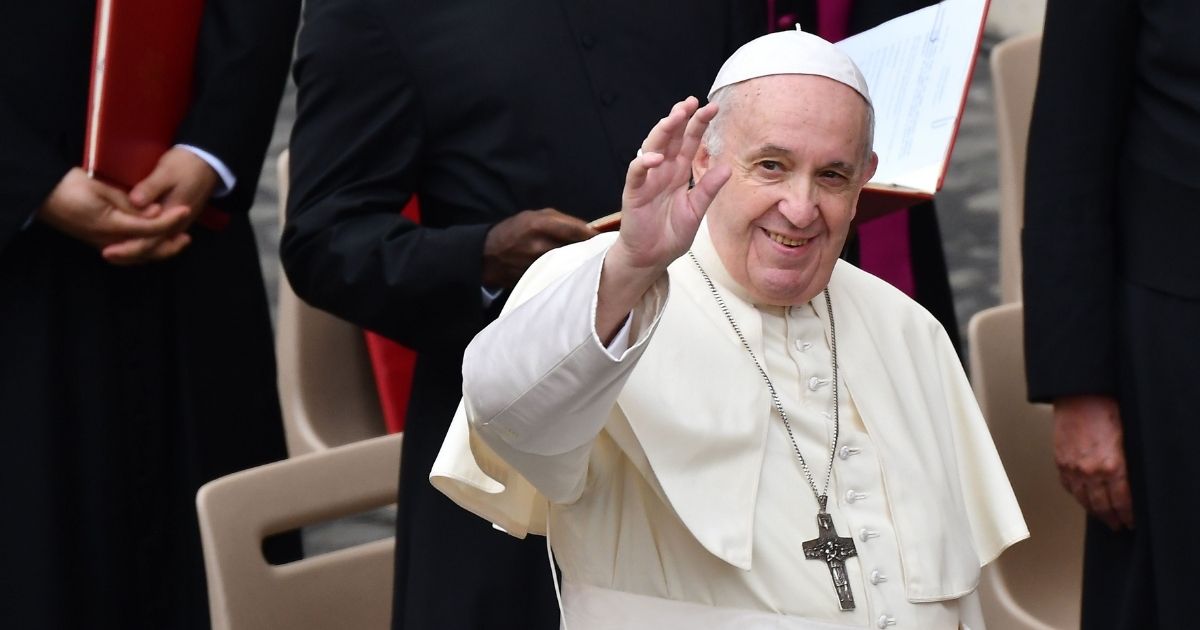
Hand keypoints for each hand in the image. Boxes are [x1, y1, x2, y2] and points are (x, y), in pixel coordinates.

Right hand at [36, 167, 192, 258]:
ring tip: (176, 241)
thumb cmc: (69, 186)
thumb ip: (129, 203)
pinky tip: (153, 244)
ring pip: (138, 256)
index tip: (186, 210)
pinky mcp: (99, 242)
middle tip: (187, 237)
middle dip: (169, 246)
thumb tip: (154, 213)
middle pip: (147, 251)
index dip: (170, 220)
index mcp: (110, 225)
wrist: (41, 195)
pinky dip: (144, 250)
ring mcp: (102, 244)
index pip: (150, 229)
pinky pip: (127, 252)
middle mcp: (108, 241)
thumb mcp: (102, 189)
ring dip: (159, 250)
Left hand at [104, 147, 221, 264]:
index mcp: (173, 216)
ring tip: (114, 252)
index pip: (149, 242)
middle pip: (152, 249)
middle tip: (106, 255)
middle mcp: (176, 226)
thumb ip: (151, 187)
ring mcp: (177, 225)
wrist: (207, 162)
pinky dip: (144, 244)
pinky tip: (129, 241)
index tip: (107, 251)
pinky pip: (159, 239)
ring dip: (136, 252)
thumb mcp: (167, 172)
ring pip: (156, 247)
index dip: (128, 249)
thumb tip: (134, 202)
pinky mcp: (176, 221)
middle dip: (129, 255)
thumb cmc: (185, 165)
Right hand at [482, 208, 596, 288]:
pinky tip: (573, 274)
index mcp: (541, 224)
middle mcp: (541, 244)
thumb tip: (588, 230)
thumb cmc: (514, 231)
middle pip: (577, 249)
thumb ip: (561, 221)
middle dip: (591, 251)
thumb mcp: (534, 216)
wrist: (488, 256)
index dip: (595, 236)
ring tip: (591, 263)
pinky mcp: (537, 279)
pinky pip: (560, 275)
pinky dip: (568, 274)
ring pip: (571, 265)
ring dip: (581, 264)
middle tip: (604, 252)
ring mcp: (539, 264)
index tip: (608, 238)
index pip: (578, 230)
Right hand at [607, 96, 730, 273]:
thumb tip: (728, 168)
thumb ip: (708, 189)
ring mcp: (647, 180)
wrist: (652, 258)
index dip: (698, 124)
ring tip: (675, 117)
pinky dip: (644, 163)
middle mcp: (663, 171)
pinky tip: (656, 157)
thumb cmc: (671, 234)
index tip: (712, 108)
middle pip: (671, 138)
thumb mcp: (696, 211)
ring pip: (652, 147)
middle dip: (680, 118)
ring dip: (662, 131)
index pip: (689, 142)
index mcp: (679, 173)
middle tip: (692, 102)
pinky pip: (636, 173)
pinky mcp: (633, 193)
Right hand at [1053, 395, 1133, 529]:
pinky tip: (1082, 497)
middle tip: (1117, 525)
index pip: (1121, 502)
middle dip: (1111, 518)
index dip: (1127, 515)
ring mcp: (1073, 467)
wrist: (1079, 395)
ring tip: (1101, 517)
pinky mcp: (1060, 461)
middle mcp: (1091, 471)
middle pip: (1101, 505)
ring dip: (1094, 510)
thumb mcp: (1126, 439)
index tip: (1130, 521)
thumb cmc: (1105, 409)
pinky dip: (1076, 495)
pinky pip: (1068, 486)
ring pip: (1083, 499)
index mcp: (1112, 466)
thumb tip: (1130, 484)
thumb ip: (1126, 465)